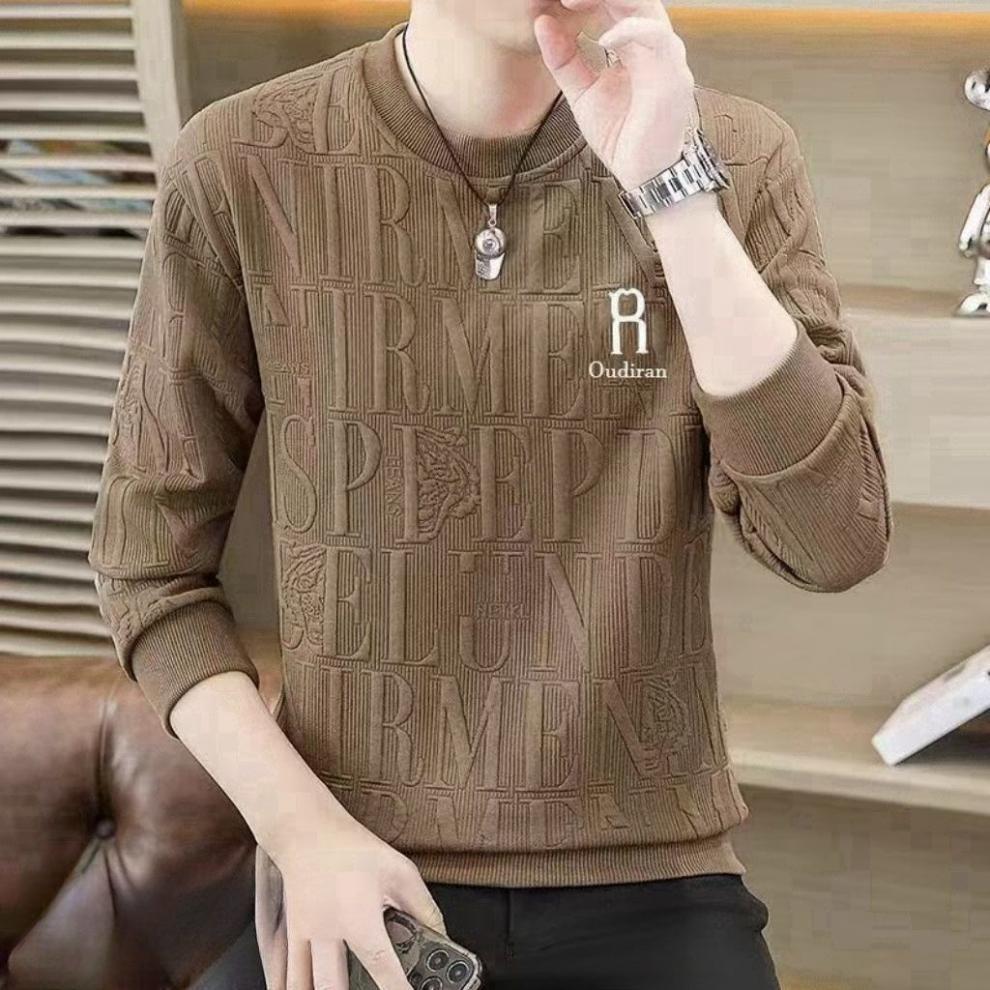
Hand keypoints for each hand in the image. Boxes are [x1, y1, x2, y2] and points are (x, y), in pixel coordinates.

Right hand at [270, 802, 446, 989]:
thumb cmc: (352, 848)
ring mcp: (305, 937)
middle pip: (333, 986)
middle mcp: (329, 933)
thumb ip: (423, 907)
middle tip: (369, 989)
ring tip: (344, 987)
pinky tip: (309, 987)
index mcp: (359, 918)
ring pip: (305, 985)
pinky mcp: (291, 935)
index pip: (381, 967)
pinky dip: (296, 985)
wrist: (307, 831)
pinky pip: (288, 973)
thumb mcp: (399, 871)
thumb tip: (441, 935)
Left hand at [533, 0, 697, 190]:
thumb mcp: (582, 93)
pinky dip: (629, 30)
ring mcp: (665, 56)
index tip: (560, 1)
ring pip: (645, 6)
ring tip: (574, 2)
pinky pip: (656, 37)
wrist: (643, 172)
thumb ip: (564, 60)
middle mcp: (653, 44)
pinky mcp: (672, 74)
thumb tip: (542, 23)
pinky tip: (604, 39)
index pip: (616, 3)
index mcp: (633, 45)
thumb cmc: (621, 135)